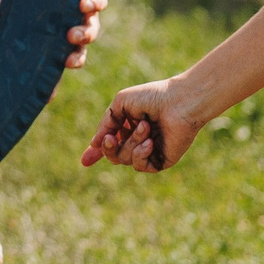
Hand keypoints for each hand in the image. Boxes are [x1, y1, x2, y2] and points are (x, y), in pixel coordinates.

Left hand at [62, 0, 106, 69]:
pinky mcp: (61, 50)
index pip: (97, 1)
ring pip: (83, 47)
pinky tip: (56, 69)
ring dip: (78, 54)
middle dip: (85, 32)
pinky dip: (63, 65)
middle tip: (72, 34)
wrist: (22, 1)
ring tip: (68, 59)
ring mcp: (73, 35)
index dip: (94, 3)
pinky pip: (68, 60)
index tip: (84, 4)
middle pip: (92, 27)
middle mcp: (81, 19)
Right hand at [80, 77, 200, 172]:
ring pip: (125, 159)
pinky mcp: (161, 160)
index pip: (110, 143)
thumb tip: (94, 144)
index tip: (84, 162)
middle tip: (110, 139)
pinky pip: (140, 166)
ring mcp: (150, 151)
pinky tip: (150, 142)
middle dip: (109, 148)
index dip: (97, 152)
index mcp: (128, 126)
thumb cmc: (152, 97)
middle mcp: (138, 140)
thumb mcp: (120, 104)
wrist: (179, 102)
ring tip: (146, 126)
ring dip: (132, 142)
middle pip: (113, 155)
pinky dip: (141, 154)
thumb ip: (106, 123)